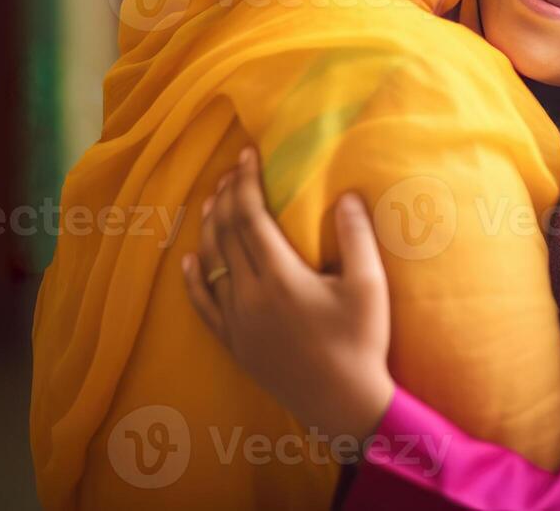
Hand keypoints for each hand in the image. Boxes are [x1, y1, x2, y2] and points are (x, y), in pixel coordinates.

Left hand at [182, 147, 394, 441]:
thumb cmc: (361, 343)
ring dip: (209, 228)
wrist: (343, 404)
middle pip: (226, 234)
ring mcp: (237, 322)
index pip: (250, 217)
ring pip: (211, 264)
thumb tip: (347, 195)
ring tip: (214, 201)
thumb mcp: (370, 286)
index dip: (245, 182)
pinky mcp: (234, 343)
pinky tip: (189, 260)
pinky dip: (193, 278)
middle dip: (226, 197)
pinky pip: (203, 305)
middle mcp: (249, 296)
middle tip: (232, 170)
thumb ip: (356, 236)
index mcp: (280, 277)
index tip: (247, 155)